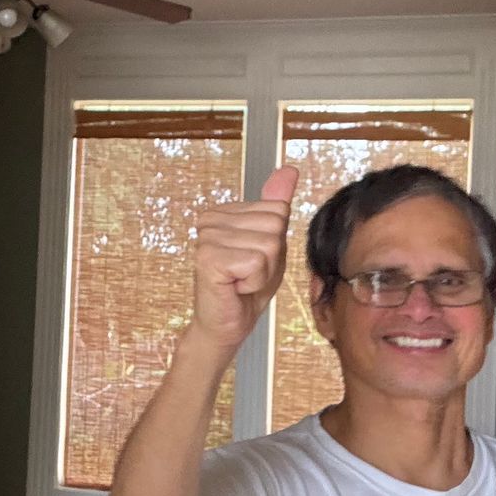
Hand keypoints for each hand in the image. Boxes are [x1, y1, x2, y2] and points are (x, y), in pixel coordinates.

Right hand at [185, 165, 299, 354]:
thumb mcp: (270, 243)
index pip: (277, 209)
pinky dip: (254, 282)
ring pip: (269, 245)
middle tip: (248, 274)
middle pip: (275, 225)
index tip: (254, 260)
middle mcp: (210, 219)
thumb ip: (276, 206)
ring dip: (262, 273)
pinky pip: (256, 262)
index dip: (276, 242)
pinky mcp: (208, 258)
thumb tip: (289, 170)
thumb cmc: (246, 287)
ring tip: (241, 281)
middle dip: (271, 258)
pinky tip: (235, 287)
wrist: (227, 325)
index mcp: (224, 211)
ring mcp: (206, 237)